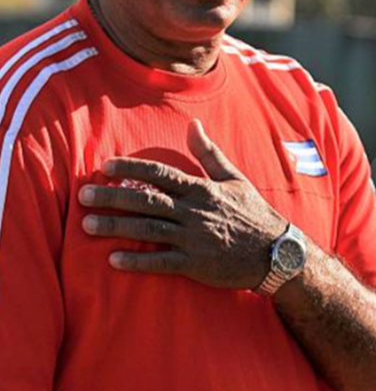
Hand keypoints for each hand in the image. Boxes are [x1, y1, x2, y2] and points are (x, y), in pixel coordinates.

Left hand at [79, 119, 288, 288]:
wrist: (277, 253)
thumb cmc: (254, 214)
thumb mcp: (235, 179)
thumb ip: (209, 154)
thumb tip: (193, 125)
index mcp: (202, 190)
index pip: (161, 175)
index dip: (132, 170)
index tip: (106, 167)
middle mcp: (195, 212)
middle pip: (147, 201)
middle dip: (113, 197)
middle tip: (83, 196)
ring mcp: (195, 239)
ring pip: (148, 230)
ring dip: (116, 227)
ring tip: (87, 224)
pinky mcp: (196, 265)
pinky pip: (161, 263)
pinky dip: (137, 261)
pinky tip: (113, 260)